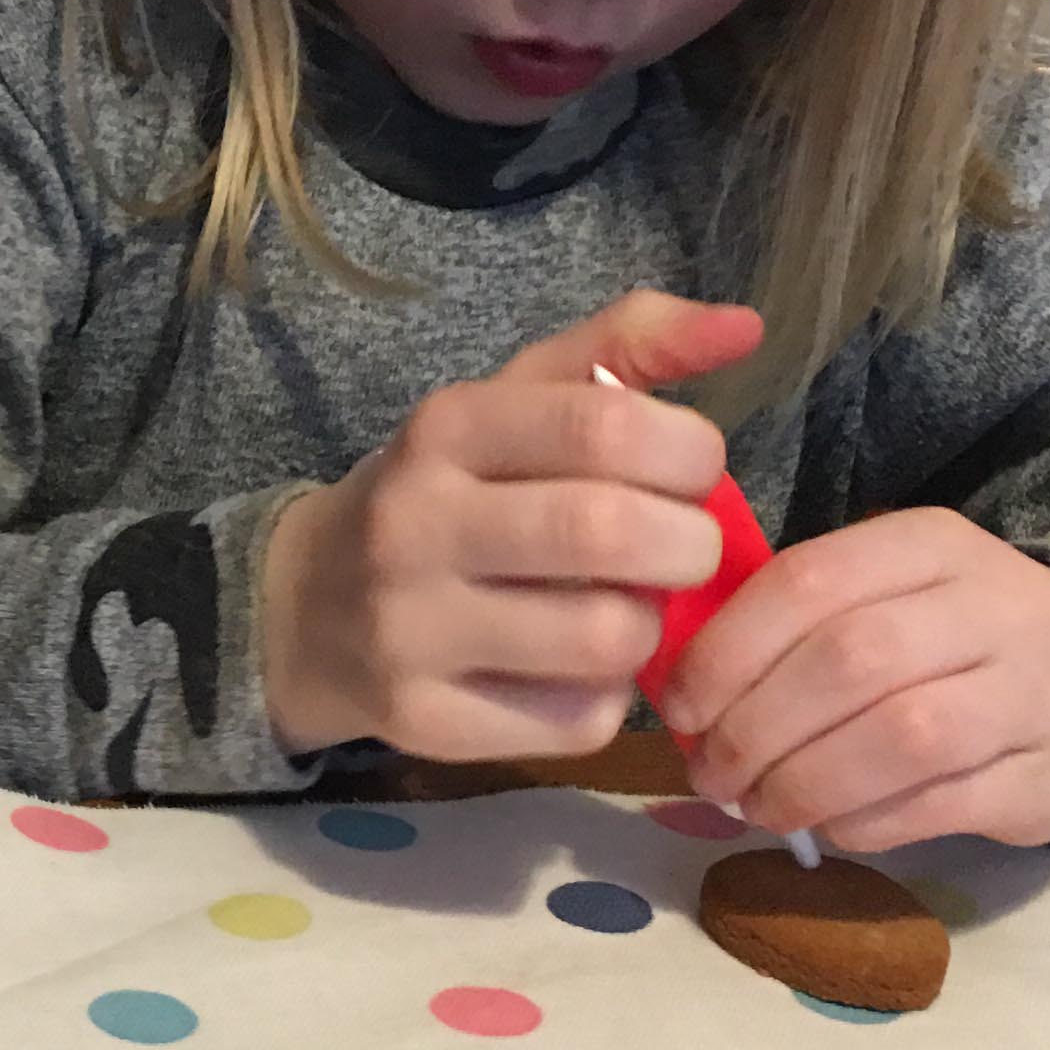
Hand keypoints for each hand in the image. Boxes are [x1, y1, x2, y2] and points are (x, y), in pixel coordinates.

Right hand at [261, 292, 768, 760]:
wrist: (302, 608)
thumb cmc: (444, 493)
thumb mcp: (513, 402)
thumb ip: (627, 349)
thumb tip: (746, 327)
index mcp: (445, 427)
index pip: (604, 426)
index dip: (688, 452)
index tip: (694, 470)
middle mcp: (415, 522)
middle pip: (608, 534)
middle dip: (689, 546)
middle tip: (684, 550)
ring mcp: (409, 630)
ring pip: (604, 640)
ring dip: (646, 628)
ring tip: (623, 609)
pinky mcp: (421, 721)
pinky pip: (574, 722)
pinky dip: (600, 700)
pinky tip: (571, 670)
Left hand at [661, 508, 1049, 849]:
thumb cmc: (957, 637)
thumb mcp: (890, 591)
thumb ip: (796, 622)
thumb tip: (682, 690)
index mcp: (932, 545)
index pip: (809, 583)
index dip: (727, 652)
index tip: (681, 706)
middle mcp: (995, 606)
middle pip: (848, 662)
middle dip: (755, 729)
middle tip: (710, 773)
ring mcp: (1035, 694)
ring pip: (899, 738)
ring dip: (803, 785)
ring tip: (756, 807)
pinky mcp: (1048, 779)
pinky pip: (936, 805)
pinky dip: (861, 822)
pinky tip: (827, 825)